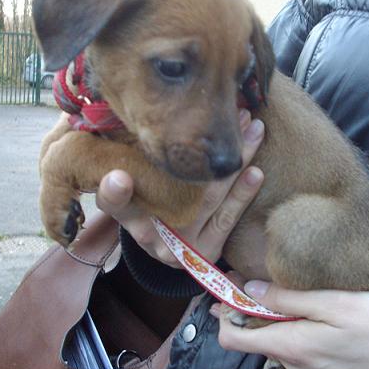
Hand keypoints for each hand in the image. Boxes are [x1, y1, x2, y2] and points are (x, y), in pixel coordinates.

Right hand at [95, 109, 264, 267]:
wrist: (166, 241)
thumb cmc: (149, 201)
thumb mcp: (132, 184)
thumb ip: (126, 165)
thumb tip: (125, 137)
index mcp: (127, 215)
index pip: (113, 204)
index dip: (114, 194)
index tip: (117, 178)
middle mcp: (150, 236)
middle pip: (177, 193)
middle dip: (205, 152)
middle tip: (223, 117)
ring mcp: (181, 248)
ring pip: (210, 202)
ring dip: (234, 163)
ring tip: (252, 128)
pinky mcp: (207, 251)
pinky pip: (227, 221)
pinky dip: (242, 194)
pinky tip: (255, 171)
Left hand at [215, 281, 368, 368]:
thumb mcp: (334, 303)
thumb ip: (288, 299)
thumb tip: (249, 291)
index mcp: (291, 345)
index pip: (235, 337)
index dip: (224, 312)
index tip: (225, 286)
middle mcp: (293, 364)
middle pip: (247, 343)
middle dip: (234, 315)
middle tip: (233, 286)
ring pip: (263, 354)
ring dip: (249, 331)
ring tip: (236, 310)